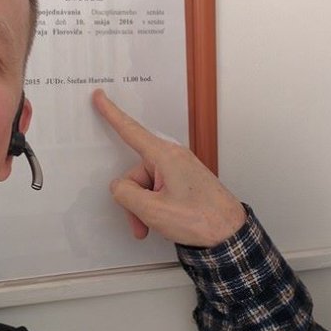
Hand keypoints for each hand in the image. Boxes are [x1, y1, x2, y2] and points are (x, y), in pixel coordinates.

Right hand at [92, 89, 246, 247]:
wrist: (230, 234)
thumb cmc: (200, 219)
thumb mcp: (152, 210)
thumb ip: (126, 194)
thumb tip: (120, 187)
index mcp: (165, 156)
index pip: (131, 131)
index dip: (111, 113)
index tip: (99, 96)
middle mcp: (172, 158)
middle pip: (135, 173)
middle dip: (132, 200)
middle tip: (140, 223)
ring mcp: (179, 170)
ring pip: (145, 185)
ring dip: (143, 208)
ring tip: (151, 227)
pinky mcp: (184, 181)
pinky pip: (158, 189)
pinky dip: (154, 206)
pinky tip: (161, 221)